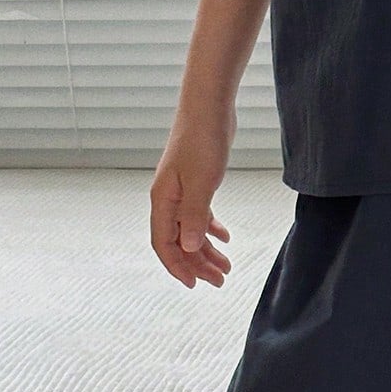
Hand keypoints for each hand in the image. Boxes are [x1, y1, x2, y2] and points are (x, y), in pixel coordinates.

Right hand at [149, 114, 234, 288]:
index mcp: (163, 200)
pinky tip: (225, 237)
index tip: (195, 285)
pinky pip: (198, 214)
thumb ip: (194, 215)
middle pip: (178, 241)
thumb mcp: (202, 182)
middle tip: (220, 280)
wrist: (208, 106)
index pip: (164, 244)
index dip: (178, 266)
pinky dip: (210, 228)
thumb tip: (188, 247)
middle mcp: (168, 199)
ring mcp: (181, 191)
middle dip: (197, 264)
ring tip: (227, 266)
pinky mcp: (195, 182)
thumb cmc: (202, 140)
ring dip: (206, 249)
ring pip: (190, 230)